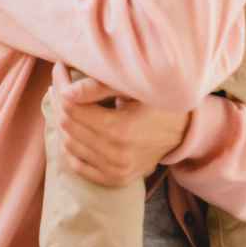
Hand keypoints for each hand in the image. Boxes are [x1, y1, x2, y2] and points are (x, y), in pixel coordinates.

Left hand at [48, 64, 190, 185]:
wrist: (185, 132)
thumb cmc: (160, 103)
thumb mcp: (136, 88)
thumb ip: (100, 87)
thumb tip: (66, 92)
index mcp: (121, 130)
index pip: (73, 108)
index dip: (62, 85)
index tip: (61, 68)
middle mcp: (116, 155)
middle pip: (68, 125)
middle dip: (60, 101)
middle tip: (63, 82)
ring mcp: (115, 170)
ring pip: (69, 144)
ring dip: (64, 121)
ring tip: (70, 102)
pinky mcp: (115, 179)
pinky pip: (77, 165)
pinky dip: (71, 146)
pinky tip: (77, 128)